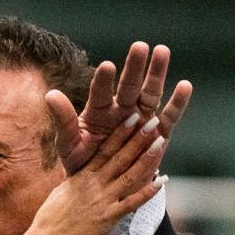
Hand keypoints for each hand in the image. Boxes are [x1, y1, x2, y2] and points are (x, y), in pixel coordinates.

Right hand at [28, 106, 173, 234]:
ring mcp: (103, 200)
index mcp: (84, 175)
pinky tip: (161, 181)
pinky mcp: (109, 217)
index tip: (133, 118)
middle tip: (153, 121)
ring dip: (147, 158)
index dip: (121, 132)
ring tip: (160, 142)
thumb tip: (84, 173)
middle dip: (138, 138)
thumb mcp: (63, 190)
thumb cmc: (51, 216)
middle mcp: (95, 184)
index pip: (105, 149)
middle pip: (121, 156)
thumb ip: (78, 180)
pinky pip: (132, 202)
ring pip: (129, 175)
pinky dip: (148, 192)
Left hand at [47, 41, 193, 174]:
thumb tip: (50, 94)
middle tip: (139, 46)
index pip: (101, 92)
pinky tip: (185, 85)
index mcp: (98, 111)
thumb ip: (64, 121)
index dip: (104, 81)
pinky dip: (178, 102)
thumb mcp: (69, 145)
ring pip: (150, 92)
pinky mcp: (158, 133)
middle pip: (128, 85)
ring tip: (162, 50)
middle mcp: (121, 110)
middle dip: (134, 66)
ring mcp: (142, 119)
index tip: (108, 67)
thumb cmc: (83, 164)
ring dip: (156, 73)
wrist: (103, 187)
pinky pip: (170, 116)